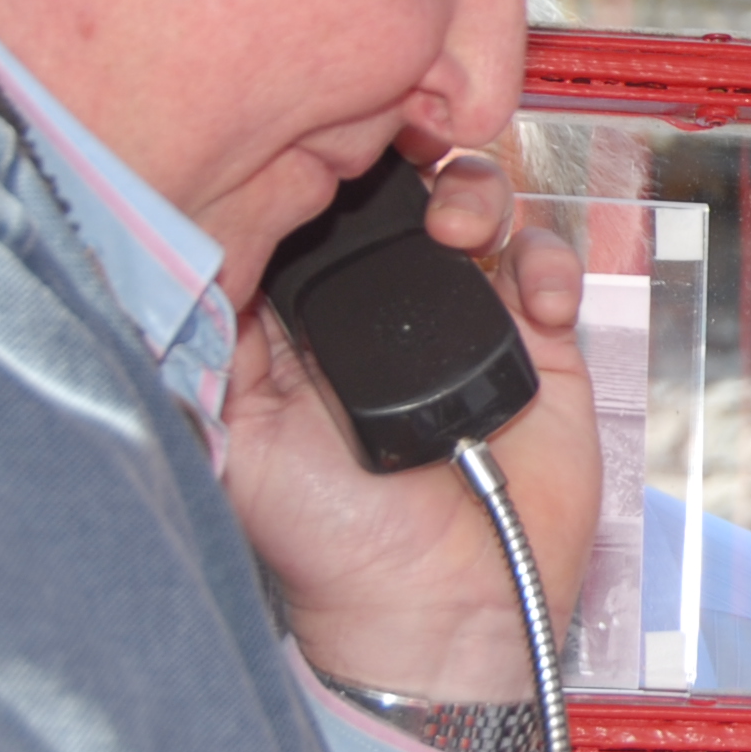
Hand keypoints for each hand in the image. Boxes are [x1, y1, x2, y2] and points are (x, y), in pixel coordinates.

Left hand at [223, 150, 601, 702]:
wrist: (439, 608)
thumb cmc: (333, 541)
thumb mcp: (241, 437)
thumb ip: (221, 347)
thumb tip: (199, 248)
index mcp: (316, 317)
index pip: (324, 210)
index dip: (337, 166)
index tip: (344, 144)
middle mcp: (392, 310)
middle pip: (410, 192)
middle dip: (418, 164)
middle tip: (416, 184)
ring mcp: (469, 323)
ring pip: (485, 211)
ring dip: (482, 195)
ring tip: (466, 230)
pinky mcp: (541, 350)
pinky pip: (551, 272)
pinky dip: (550, 265)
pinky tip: (534, 298)